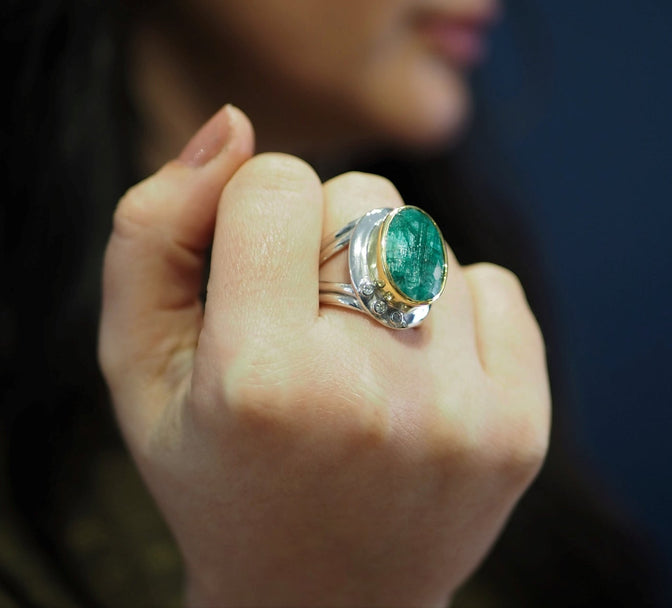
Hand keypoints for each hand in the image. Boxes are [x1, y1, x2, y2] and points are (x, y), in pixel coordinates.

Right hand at [99, 105, 549, 607]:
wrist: (320, 598)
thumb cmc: (217, 469)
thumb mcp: (137, 364)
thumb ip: (152, 233)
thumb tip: (233, 126)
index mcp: (261, 380)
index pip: (275, 183)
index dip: (251, 211)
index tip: (250, 269)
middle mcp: (371, 396)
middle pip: (362, 196)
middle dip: (321, 236)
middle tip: (303, 322)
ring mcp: (461, 414)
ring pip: (425, 236)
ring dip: (383, 272)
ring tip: (356, 355)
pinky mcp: (520, 426)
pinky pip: (491, 284)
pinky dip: (450, 307)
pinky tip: (417, 372)